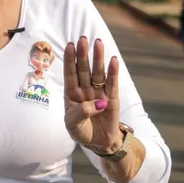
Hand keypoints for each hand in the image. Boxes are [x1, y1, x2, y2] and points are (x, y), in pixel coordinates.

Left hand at [64, 36, 122, 155]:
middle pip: (84, 69)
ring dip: (98, 58)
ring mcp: (98, 92)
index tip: (70, 45)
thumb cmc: (81, 132)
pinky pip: (112, 83)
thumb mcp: (73, 125)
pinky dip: (113, 72)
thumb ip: (81, 113)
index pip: (70, 74)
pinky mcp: (112, 98)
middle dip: (83, 54)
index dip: (70, 60)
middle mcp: (84, 90)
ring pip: (97, 72)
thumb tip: (98, 103)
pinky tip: (113, 60)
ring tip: (98, 42)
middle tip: (83, 38)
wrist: (98, 143)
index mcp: (71, 94)